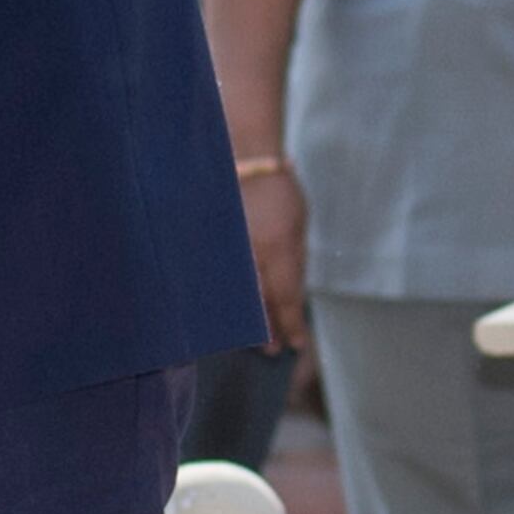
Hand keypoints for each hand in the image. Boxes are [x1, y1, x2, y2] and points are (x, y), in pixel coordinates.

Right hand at [241, 155, 308, 354]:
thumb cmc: (280, 192)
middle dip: (266, 328)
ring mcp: (230, 250)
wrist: (246, 162)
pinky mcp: (215, 248)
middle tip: (271, 350)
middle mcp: (252, 254)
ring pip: (237, 294)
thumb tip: (291, 295)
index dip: (291, 325)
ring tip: (251, 336)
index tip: (297, 344)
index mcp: (278, 249)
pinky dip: (228, 295)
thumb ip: (295, 260)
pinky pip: (222, 279)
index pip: (286, 298)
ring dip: (246, 316)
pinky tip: (229, 308)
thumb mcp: (299, 227)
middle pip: (258, 303)